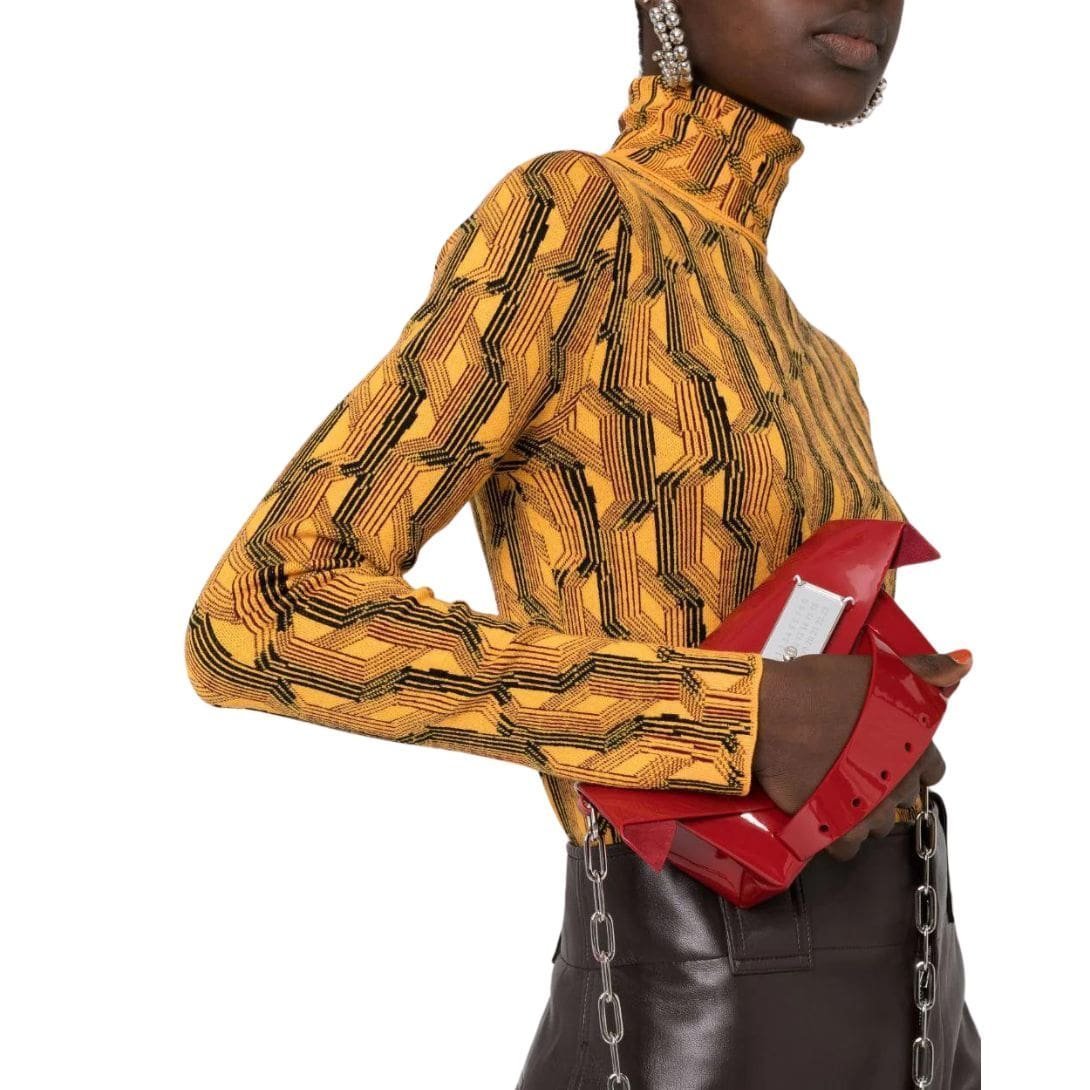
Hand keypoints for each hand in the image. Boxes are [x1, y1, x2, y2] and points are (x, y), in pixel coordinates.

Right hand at [753, 649, 972, 860]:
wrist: (765, 715)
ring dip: (860, 811)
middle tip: (852, 765)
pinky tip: (822, 811)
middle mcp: (897, 781)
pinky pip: (847, 846)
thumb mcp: (871, 671)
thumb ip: (921, 671)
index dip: (910, 760)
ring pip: (877, 823)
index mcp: (912, 745)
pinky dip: (835, 833)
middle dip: (882, 785)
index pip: (933, 768)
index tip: (888, 753)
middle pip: (903, 797)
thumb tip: (960, 664)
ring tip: (834, 788)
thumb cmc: (812, 690)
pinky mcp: (837, 828)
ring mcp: (868, 808)